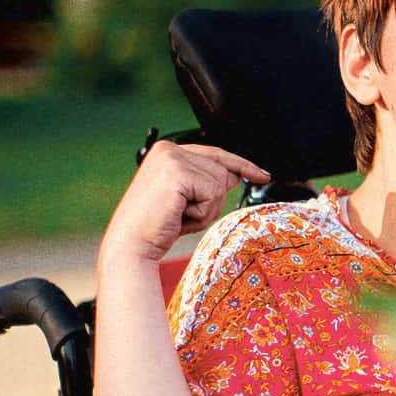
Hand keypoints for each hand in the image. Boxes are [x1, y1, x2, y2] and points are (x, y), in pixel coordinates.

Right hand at [101, 141, 271, 263]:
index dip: (242, 165)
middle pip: (223, 170)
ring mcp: (172, 158)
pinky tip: (179, 216)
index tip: (263, 175)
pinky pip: (213, 193)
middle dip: (212, 200)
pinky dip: (202, 212)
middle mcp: (169, 149)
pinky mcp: (177, 172)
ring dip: (206, 208)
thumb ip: (208, 181)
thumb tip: (236, 173)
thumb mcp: (188, 200)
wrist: (132, 246)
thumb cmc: (157, 227)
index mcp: (167, 151)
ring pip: (220, 183)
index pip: (217, 154)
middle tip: (182, 214)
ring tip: (178, 215)